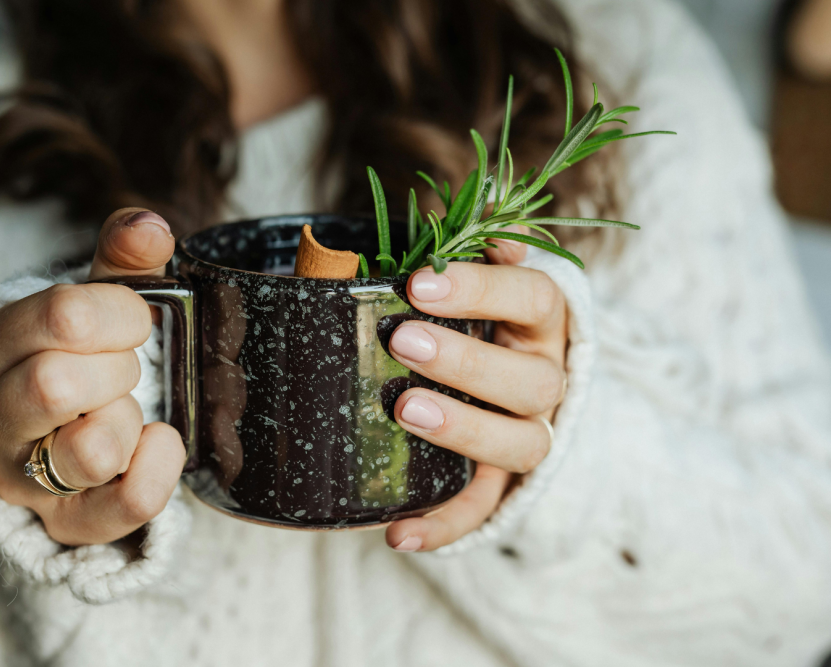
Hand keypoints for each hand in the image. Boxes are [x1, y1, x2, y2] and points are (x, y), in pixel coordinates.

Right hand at [0, 208, 185, 545]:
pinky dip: (159, 468)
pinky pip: (126, 504)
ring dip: (128, 420)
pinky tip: (159, 442)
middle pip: (56, 384)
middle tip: (125, 370)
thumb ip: (122, 261)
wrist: (59, 440)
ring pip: (90, 449)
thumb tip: (150, 226)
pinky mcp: (65, 524)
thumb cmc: (78, 360)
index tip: (134, 321)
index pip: (62, 316)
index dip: (120, 313)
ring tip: (124, 412)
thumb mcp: (94, 305)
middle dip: (117, 368)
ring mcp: (22, 479)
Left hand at [385, 238, 567, 551]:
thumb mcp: (485, 280)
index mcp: (544, 322)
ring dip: (464, 430)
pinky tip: (399, 535)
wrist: (517, 388)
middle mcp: (548, 380)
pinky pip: (485, 510)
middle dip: (467, 362)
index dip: (484, 290)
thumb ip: (478, 250)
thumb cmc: (485, 320)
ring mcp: (530, 435)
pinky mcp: (504, 484)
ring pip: (520, 445)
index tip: (419, 282)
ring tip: (405, 412)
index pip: (534, 297)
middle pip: (530, 381)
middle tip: (403, 341)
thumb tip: (473, 207)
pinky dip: (445, 526)